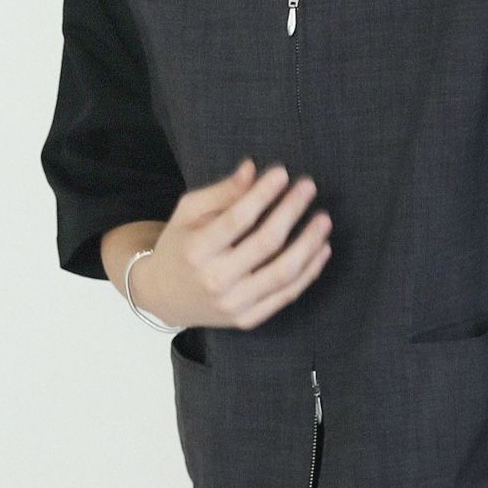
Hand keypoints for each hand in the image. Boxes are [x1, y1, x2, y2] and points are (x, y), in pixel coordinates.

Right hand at [134, 159, 331, 329]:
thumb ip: (221, 192)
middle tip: (309, 187)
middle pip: (266, 243)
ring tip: (324, 220)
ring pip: (284, 273)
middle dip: (291, 211)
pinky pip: (286, 295)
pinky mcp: (248, 318)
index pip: (238, 219)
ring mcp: (234, 304)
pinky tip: (321, 249)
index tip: (283, 173)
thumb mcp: (188, 212)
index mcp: (196, 250)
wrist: (163, 296)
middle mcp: (215, 280)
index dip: (263, 194)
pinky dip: (309, 272)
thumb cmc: (180, 246)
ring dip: (309, 243)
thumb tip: (252, 168)